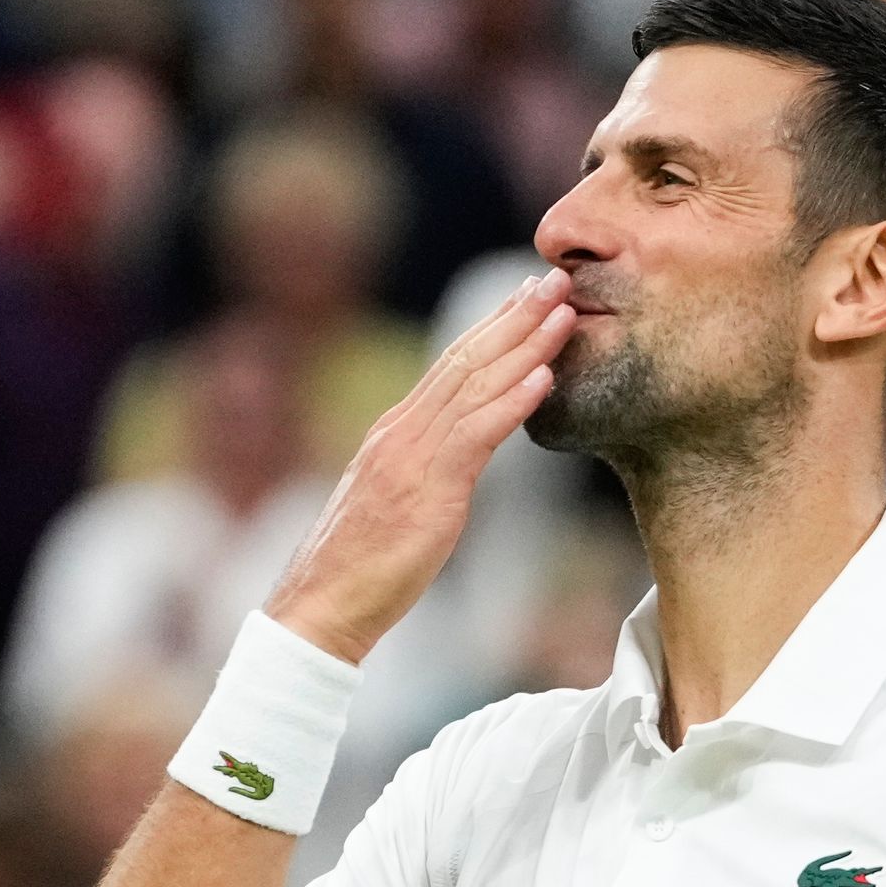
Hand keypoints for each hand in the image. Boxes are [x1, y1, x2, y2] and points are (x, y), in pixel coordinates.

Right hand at [264, 271, 575, 665]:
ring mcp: (410, 457)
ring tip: (564, 312)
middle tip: (555, 279)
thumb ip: (424, 474)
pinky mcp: (425, 491)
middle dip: (513, 317)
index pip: (449, 367)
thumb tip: (456, 461)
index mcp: (394, 433)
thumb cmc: (360, 571)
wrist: (321, 607)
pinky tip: (544, 378)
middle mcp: (400, 432)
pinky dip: (511, 402)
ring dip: (525, 346)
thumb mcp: (398, 507)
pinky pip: (475, 436)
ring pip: (474, 386)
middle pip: (465, 360)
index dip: (491, 328)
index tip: (526, 298)